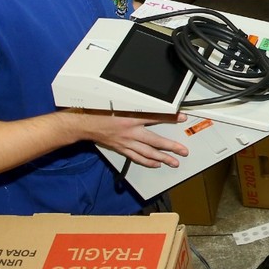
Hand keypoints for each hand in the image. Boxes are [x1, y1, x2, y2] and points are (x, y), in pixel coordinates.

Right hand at [72, 109, 189, 167]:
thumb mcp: (122, 104)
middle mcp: (130, 133)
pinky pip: (136, 157)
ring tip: (173, 162)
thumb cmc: (101, 112)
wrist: (85, 124)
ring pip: (147, 153)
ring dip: (162, 158)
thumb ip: (139, 105)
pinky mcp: (121, 149)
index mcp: (131, 118)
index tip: (182, 118)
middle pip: (155, 142)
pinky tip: (155, 164)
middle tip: (182, 151)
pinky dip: (147, 162)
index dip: (170, 117)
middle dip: (171, 147)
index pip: (155, 117)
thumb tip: (156, 105)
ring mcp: (126, 143)